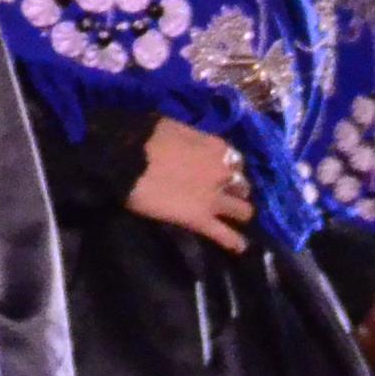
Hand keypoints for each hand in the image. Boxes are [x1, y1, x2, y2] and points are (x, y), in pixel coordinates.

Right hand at [126, 117, 254, 251]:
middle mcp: (224, 173)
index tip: (221, 171)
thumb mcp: (178, 128)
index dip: (229, 168)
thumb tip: (193, 146)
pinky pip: (227, 236)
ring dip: (239, 214)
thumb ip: (194, 140)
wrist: (130, 160)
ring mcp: (215, 199)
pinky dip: (235, 242)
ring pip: (244, 212)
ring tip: (231, 220)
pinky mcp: (201, 221)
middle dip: (235, 190)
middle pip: (243, 186)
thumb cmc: (149, 138)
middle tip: (224, 195)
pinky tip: (239, 247)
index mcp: (217, 148)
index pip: (237, 161)